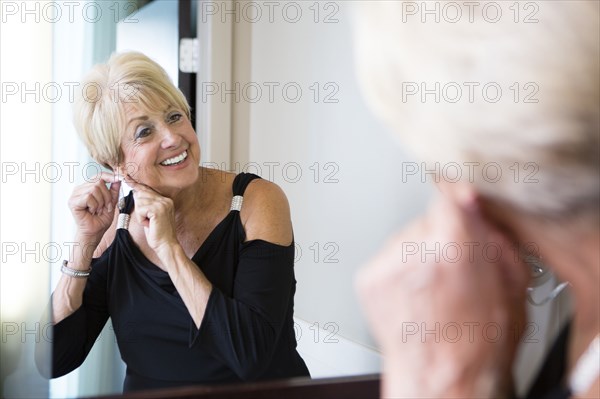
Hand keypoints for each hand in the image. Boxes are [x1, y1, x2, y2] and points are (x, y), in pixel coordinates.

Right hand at [68, 172, 120, 242]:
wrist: (95, 232)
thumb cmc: (101, 219)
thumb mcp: (111, 202)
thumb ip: (114, 191)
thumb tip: (118, 179)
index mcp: (88, 187)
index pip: (98, 176)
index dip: (109, 176)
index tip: (119, 178)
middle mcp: (80, 189)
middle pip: (98, 182)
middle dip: (106, 196)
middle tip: (105, 207)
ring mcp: (75, 195)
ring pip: (94, 189)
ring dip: (101, 202)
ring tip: (98, 210)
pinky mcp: (73, 202)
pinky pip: (88, 197)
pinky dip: (94, 205)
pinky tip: (92, 211)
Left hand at [125, 178, 178, 261]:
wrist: (166, 245)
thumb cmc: (158, 233)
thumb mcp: (151, 216)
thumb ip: (147, 204)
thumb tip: (136, 192)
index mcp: (165, 200)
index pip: (148, 189)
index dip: (137, 185)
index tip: (127, 176)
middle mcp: (165, 200)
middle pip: (141, 194)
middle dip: (139, 208)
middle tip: (148, 220)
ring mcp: (163, 204)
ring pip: (139, 201)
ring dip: (140, 215)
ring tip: (149, 223)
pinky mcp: (158, 210)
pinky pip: (140, 209)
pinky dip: (141, 218)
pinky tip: (149, 224)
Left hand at [356, 194, 529, 397]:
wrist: (441, 380)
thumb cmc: (478, 346)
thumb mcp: (511, 285)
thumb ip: (495, 238)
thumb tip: (477, 206)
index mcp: (454, 246)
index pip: (448, 195)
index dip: (458, 201)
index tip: (462, 204)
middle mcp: (414, 250)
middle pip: (428, 220)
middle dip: (443, 237)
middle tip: (456, 270)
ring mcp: (387, 264)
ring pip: (407, 238)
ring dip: (420, 255)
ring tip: (434, 290)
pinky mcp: (368, 278)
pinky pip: (389, 258)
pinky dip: (401, 271)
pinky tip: (415, 296)